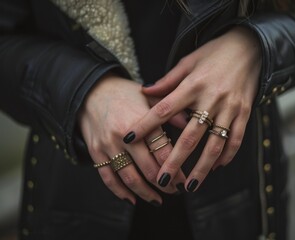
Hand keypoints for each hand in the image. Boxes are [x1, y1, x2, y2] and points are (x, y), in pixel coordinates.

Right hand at [78, 73, 185, 204]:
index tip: (185, 180)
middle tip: (175, 191)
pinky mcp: (96, 152)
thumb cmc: (125, 94)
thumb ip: (169, 111)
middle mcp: (125, 136)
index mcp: (141, 121)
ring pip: (129, 178)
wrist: (91, 91)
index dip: (176, 170)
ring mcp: (108, 145)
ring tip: (158, 200)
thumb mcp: (149, 96)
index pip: (163, 152)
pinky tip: (132, 199)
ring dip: (146, 193)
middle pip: (148, 169)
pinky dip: (120, 192)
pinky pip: (108, 178)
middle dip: (165, 184)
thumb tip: (191, 123)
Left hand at [123, 27, 260, 191]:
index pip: (164, 109)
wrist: (249, 47)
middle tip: (163, 180)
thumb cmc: (214, 53)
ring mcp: (230, 108)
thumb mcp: (189, 61)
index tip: (129, 139)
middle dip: (176, 160)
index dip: (145, 125)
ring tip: (190, 186)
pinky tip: (216, 168)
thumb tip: (146, 91)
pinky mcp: (245, 113)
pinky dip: (227, 156)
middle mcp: (211, 99)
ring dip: (202, 168)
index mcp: (193, 85)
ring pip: (215, 144)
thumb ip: (168, 80)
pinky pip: (236, 139)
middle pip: (191, 136)